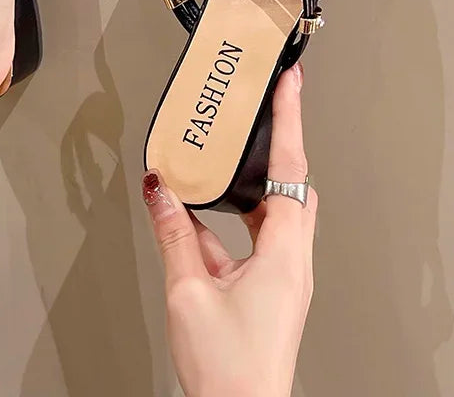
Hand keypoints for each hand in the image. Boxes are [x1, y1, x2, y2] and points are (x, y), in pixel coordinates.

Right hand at [143, 63, 315, 396]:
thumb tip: (160, 191)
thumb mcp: (189, 292)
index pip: (290, 170)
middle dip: (279, 142)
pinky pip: (258, 235)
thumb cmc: (230, 371)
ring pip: (276, 209)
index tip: (290, 85)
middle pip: (292, 184)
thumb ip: (173, 234)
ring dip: (254, 179)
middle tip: (266, 108)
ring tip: (232, 153)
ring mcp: (283, 275)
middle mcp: (292, 261)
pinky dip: (236, 214)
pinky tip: (206, 211)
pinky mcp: (270, 288)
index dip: (290, 121)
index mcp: (283, 256)